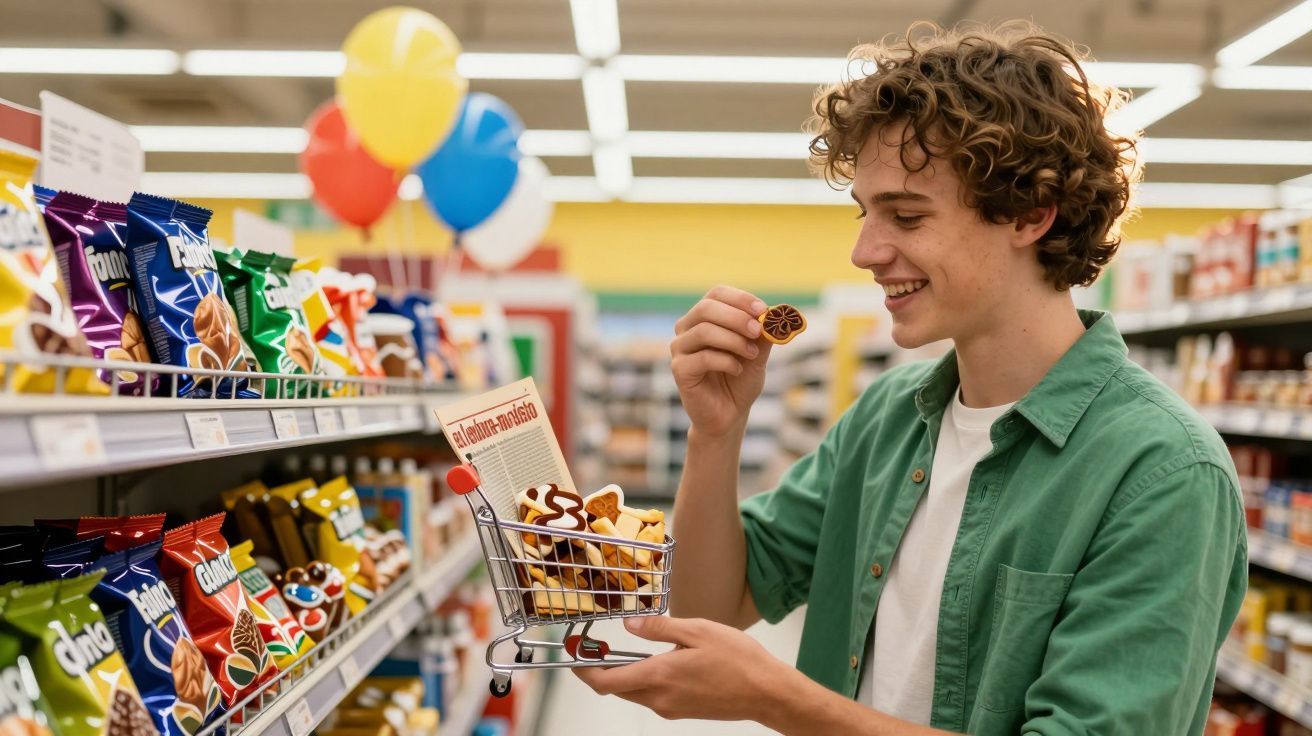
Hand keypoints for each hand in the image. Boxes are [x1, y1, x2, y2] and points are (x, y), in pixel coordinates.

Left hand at [574, 615, 793, 722]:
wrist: (766, 693)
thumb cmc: (738, 660)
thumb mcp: (697, 630)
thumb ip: (659, 628)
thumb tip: (630, 624)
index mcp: (658, 676)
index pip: (605, 681)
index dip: (584, 669)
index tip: (575, 654)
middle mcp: (659, 698)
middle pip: (616, 689)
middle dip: (601, 671)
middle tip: (596, 648)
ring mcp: (671, 708)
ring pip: (634, 693)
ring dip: (624, 675)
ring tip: (626, 651)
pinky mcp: (682, 711)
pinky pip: (653, 697)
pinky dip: (645, 680)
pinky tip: (659, 662)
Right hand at [671, 286, 770, 437]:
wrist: (729, 414)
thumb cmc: (740, 380)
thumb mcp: (758, 352)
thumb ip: (763, 333)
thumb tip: (776, 314)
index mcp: (704, 317)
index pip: (716, 294)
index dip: (740, 298)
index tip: (763, 310)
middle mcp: (686, 328)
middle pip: (706, 308)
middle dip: (736, 317)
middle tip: (758, 330)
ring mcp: (679, 349)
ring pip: (704, 331)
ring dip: (734, 340)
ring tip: (753, 354)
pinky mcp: (679, 370)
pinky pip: (702, 357)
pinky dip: (726, 361)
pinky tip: (738, 370)